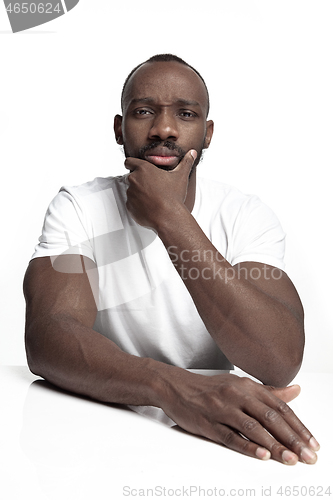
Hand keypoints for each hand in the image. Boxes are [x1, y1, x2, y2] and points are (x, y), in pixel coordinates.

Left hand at [125, 150, 196, 229]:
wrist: (168, 217)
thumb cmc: (173, 196)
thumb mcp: (181, 176)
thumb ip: (186, 162)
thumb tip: (192, 153)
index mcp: (144, 169)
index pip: (129, 161)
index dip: (132, 164)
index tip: (136, 168)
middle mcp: (134, 179)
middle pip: (131, 177)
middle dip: (139, 181)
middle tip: (151, 186)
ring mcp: (130, 193)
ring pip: (131, 190)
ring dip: (138, 193)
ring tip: (152, 198)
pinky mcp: (129, 206)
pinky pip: (131, 203)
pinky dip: (137, 205)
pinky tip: (149, 207)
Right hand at [160, 372, 319, 464]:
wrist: (175, 386)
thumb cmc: (209, 388)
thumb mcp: (240, 384)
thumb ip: (269, 391)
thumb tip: (295, 391)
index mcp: (247, 386)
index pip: (279, 406)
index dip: (298, 426)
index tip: (311, 442)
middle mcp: (237, 394)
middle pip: (270, 417)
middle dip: (292, 438)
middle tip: (307, 456)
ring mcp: (222, 408)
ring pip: (252, 428)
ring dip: (273, 445)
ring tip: (290, 459)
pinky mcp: (208, 423)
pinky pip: (230, 436)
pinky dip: (247, 446)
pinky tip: (261, 455)